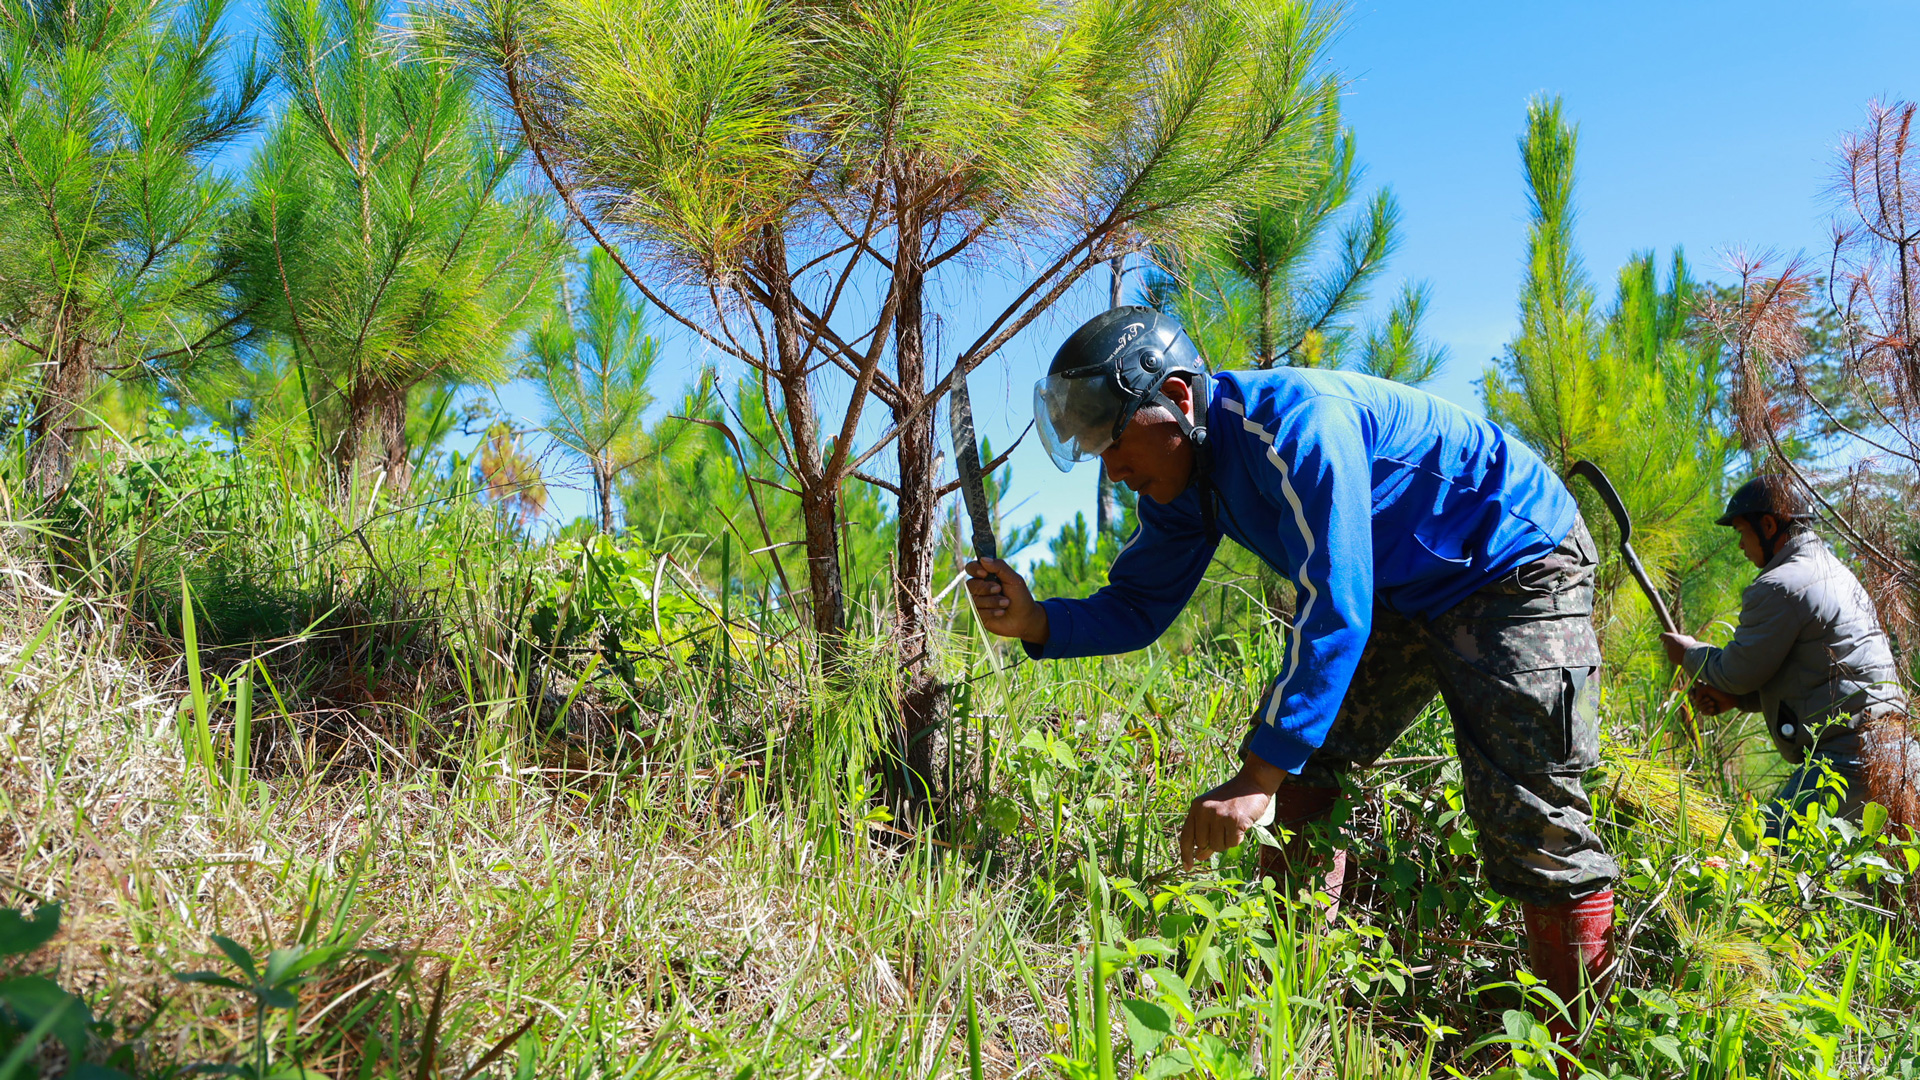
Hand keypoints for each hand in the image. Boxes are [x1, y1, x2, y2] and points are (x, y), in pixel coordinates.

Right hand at [965, 558, 1047, 643]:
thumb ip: (1000, 567)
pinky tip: (1001, 612)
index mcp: (987, 576)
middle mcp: (980, 588)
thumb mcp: (1014, 579)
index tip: (984, 573)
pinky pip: (978, 612)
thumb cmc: (1020, 597)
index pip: (971, 568)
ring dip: (993, 601)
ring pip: (975, 599)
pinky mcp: (979, 615)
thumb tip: (983, 559)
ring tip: (1006, 603)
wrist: (1025, 618)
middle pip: (970, 584)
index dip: (974, 569)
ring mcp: (978, 602)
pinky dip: (992, 612)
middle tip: (999, 589)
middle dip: (986, 588)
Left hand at [1179, 755, 1285, 869]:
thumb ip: (1204, 831)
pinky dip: (1237, 839)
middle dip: (1213, 843)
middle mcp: (1205, 811)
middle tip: (1224, 829)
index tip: (1187, 867)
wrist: (1252, 783)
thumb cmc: (1232, 800)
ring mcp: (1220, 815)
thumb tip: (1199, 856)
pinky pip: (1232, 843)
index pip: (1186, 836)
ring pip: (1217, 846)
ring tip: (1232, 825)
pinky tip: (1241, 825)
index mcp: (1196, 807)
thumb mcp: (1213, 812)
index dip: (1185, 854)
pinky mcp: (1235, 821)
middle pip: (1202, 844)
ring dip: (1226, 841)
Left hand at [1659, 632, 1698, 665]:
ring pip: (1669, 651)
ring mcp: (1669, 652)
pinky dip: (1676, 657)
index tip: (1664, 638)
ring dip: (1674, 651)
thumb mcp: (1688, 639)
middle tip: (1675, 646)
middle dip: (1668, 645)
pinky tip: (1682, 657)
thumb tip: (1683, 639)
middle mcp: (1668, 644)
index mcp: (1671, 638)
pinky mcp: (1670, 658)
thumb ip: (1682, 638)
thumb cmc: (1692, 646)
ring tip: (1683, 652)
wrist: (1693, 656)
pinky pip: (1672, 657)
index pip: (1662, 635)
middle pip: (1665, 644)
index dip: (1663, 637)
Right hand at [1689, 683, 1737, 715]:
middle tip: (1710, 698)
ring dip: (1706, 706)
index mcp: (1702, 692)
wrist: (1730, 698)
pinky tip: (1713, 708)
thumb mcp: (1707, 688)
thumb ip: (1698, 692)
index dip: (1691, 695)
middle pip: (1696, 703)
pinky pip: (1704, 713)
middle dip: (1702, 702)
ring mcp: (1707, 705)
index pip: (1692, 694)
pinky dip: (1707, 711)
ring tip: (1713, 703)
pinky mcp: (1710, 711)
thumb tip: (1695, 700)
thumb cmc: (1720, 691)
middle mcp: (1703, 699)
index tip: (1693, 696)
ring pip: (1699, 708)